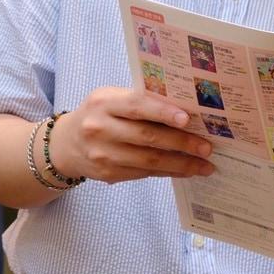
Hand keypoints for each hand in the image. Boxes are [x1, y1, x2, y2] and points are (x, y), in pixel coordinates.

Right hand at [46, 87, 214, 182]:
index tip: (188, 119)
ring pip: (149, 160)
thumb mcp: (111, 99)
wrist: (66, 144)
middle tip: (207, 147)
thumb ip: (140, 101)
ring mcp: (103, 154)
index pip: (137, 106)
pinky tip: (186, 170)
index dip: (163, 112)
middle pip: (147, 137)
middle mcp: (100, 128)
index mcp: (104, 102)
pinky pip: (145, 173)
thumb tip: (185, 110)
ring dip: (181, 164)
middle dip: (181, 143)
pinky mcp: (108, 174)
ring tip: (204, 165)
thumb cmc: (99, 115)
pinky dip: (169, 172)